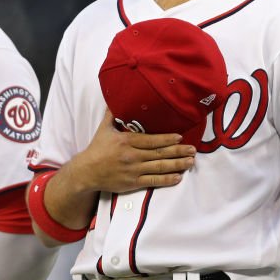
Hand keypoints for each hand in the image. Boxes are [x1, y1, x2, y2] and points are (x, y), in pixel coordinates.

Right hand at [69, 111, 196, 193]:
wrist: (86, 172)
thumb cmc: (96, 149)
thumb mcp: (104, 128)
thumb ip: (113, 114)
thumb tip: (116, 97)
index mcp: (126, 141)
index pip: (151, 140)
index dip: (166, 139)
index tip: (180, 137)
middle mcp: (132, 156)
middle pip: (159, 153)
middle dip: (178, 151)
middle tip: (193, 149)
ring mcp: (133, 170)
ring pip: (159, 167)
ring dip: (177, 164)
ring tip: (190, 162)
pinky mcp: (133, 183)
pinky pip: (153, 181)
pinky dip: (166, 180)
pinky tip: (178, 177)